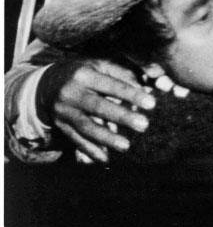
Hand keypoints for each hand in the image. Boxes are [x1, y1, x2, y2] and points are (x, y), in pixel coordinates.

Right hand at [36, 59, 155, 162]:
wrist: (47, 84)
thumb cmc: (85, 73)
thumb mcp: (100, 66)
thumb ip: (125, 74)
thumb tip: (151, 85)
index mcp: (84, 75)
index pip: (111, 85)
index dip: (131, 94)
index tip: (151, 103)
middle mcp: (71, 93)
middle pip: (98, 107)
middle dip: (121, 117)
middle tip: (144, 125)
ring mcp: (64, 111)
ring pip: (86, 126)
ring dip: (107, 138)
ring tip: (126, 146)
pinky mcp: (60, 125)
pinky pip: (76, 140)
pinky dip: (91, 151)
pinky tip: (106, 160)